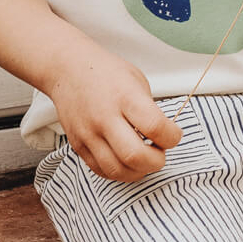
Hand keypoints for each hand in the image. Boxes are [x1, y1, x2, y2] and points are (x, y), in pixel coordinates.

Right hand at [46, 46, 182, 182]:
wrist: (68, 69)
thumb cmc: (105, 72)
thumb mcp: (137, 81)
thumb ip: (149, 110)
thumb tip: (163, 135)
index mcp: (125, 97)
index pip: (155, 127)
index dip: (172, 137)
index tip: (174, 135)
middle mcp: (105, 117)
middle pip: (136, 156)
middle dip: (157, 161)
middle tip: (160, 152)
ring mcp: (89, 134)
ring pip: (118, 170)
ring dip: (138, 171)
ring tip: (145, 159)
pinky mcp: (78, 145)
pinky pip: (101, 170)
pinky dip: (119, 171)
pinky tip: (127, 162)